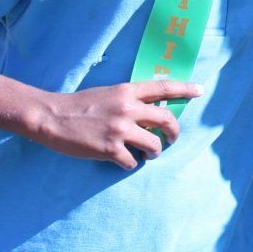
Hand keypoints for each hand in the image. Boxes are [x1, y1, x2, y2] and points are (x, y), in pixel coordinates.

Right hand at [28, 81, 201, 169]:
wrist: (52, 117)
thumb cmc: (79, 105)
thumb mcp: (108, 93)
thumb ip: (129, 99)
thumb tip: (151, 110)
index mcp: (127, 91)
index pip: (164, 87)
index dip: (185, 89)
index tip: (200, 91)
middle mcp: (128, 108)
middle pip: (167, 119)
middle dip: (174, 132)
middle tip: (171, 139)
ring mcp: (120, 129)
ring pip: (153, 144)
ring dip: (154, 152)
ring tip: (147, 154)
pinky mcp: (109, 149)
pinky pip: (132, 161)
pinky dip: (131, 164)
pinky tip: (124, 162)